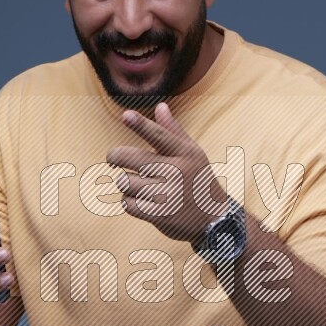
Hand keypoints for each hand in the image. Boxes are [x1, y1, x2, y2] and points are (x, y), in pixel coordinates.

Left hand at [107, 103, 226, 244]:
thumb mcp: (192, 154)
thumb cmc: (197, 180)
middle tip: (113, 159)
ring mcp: (167, 195)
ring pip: (125, 182)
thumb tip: (160, 106)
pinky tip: (142, 202)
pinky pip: (128, 204)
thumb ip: (173, 131)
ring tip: (138, 186)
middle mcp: (176, 172)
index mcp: (185, 153)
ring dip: (126, 184)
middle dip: (115, 157)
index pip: (159, 135)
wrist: (213, 219)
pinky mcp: (159, 215)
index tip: (125, 115)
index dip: (140, 125)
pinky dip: (130, 203)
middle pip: (130, 158)